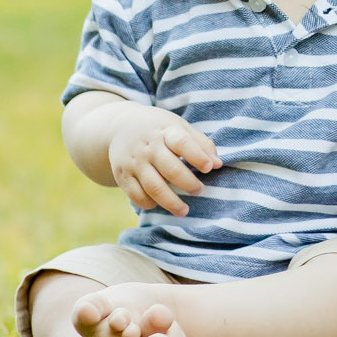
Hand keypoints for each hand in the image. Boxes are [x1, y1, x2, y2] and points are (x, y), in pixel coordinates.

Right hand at [106, 109, 220, 215]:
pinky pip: (136, 195)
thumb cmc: (159, 129)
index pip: (182, 142)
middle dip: (187, 183)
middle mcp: (148, 147)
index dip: (197, 156)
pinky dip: (148, 203)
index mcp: (166, 131)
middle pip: (169, 168)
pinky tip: (159, 204)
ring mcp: (134, 162)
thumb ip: (201, 144)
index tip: (209, 168)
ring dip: (170, 201)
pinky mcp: (123, 175)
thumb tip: (218, 164)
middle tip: (199, 190)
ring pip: (153, 186)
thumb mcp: (179, 126)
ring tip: (184, 210)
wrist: (119, 126)